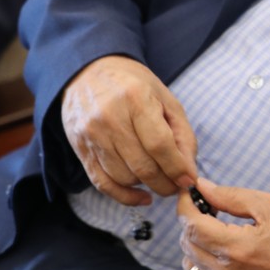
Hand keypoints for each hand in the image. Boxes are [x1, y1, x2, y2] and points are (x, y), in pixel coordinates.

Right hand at [60, 55, 197, 204]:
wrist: (88, 73)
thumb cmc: (134, 85)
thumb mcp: (166, 98)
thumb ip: (182, 132)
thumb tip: (189, 168)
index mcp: (136, 99)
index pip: (159, 144)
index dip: (177, 167)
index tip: (189, 180)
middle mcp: (110, 118)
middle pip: (141, 165)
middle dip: (165, 183)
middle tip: (178, 186)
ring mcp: (91, 135)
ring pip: (123, 177)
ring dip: (147, 187)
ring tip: (162, 182)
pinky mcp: (80, 149)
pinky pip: (101, 183)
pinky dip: (124, 196)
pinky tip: (142, 197)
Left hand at [178, 177, 269, 269]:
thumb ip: (233, 196)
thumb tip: (204, 188)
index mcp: (236, 247)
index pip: (192, 225)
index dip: (186, 206)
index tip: (190, 196)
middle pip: (188, 246)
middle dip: (192, 224)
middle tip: (207, 212)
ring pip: (190, 269)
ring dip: (194, 249)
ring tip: (213, 237)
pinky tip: (209, 265)